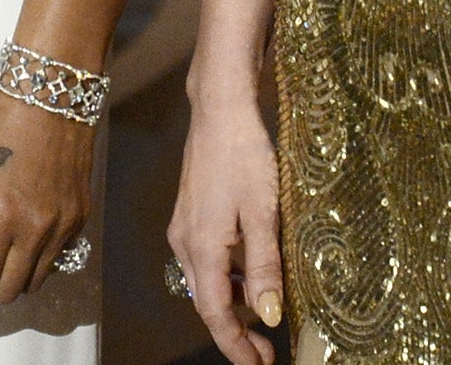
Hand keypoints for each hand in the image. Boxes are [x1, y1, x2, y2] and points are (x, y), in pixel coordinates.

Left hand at [0, 92, 95, 327]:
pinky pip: (55, 261)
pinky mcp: (80, 218)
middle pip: (8, 291)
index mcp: (0, 215)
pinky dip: (32, 265)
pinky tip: (15, 245)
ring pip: (34, 282)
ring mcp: (63, 226)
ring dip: (8, 283)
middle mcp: (36, 229)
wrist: (48, 94)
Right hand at [167, 97, 283, 363]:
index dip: (235, 345)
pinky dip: (227, 280)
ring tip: (264, 319)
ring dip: (232, 306)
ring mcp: (184, 228)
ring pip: (205, 282)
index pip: (215, 313)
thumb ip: (264, 267)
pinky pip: (205, 262)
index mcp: (202, 247)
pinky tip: (251, 275)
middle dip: (234, 332)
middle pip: (206, 302)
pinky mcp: (190, 215)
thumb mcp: (263, 214)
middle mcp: (184, 242)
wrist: (220, 110)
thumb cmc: (245, 157)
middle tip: (267, 352)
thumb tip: (267, 316)